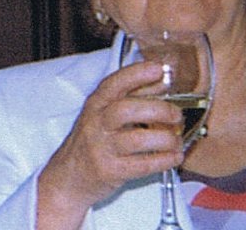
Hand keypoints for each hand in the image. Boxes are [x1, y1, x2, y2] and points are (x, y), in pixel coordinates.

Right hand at [36, 61, 187, 215]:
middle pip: (126, 110)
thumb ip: (134, 96)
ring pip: (136, 139)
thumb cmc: (93, 141)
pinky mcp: (110, 171)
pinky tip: (174, 157)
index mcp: (96, 104)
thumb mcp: (106, 114)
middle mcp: (96, 124)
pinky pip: (142, 165)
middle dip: (158, 109)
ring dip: (165, 139)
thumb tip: (163, 80)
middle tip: (176, 115)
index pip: (114, 83)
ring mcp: (101, 148)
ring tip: (176, 140)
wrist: (69, 176)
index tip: (159, 69)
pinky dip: (164, 160)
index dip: (137, 74)